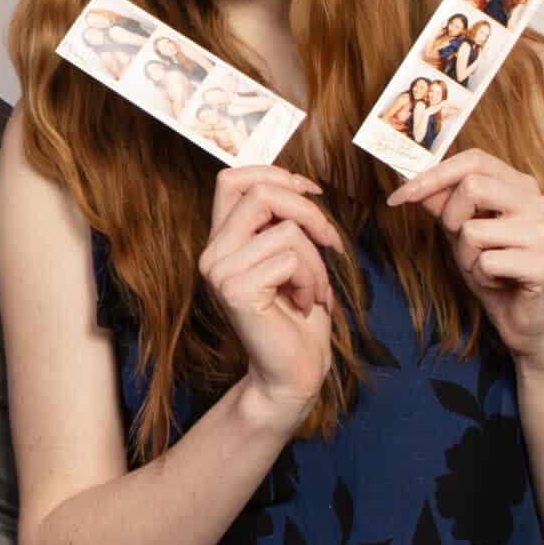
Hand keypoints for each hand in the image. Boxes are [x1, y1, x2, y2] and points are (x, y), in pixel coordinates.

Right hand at [199, 166, 342, 421]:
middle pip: (261, 193)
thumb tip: (298, 184)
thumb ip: (279, 223)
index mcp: (222, 241)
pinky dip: (311, 280)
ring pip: (286, 230)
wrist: (292, 371)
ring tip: (313, 290)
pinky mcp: (236, 289)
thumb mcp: (289, 257)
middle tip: (332, 242)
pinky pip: (290, 258)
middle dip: (310, 213)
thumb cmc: (297, 316)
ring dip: (316, 261)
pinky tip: (304, 304)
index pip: (231, 180)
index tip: (309, 191)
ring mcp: (219, 272)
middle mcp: (212, 253)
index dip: (273, 172)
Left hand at [387, 150, 543, 366]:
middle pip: (473, 186)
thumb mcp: (460, 232)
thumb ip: (441, 203)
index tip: (399, 196)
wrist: (523, 319)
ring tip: (486, 267)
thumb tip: (408, 175)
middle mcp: (540, 202)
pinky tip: (499, 282)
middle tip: (461, 242)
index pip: (474, 160)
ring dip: (465, 256)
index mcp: (522, 187)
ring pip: (473, 229)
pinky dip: (480, 276)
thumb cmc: (493, 270)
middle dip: (451, 218)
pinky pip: (486, 262)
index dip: (433, 175)